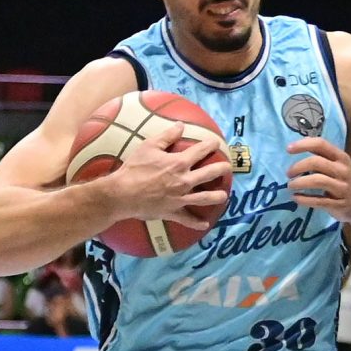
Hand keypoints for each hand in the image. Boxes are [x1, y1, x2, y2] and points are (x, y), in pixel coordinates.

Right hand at [107, 128, 231, 229]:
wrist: (123, 194)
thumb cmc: (134, 168)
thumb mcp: (149, 146)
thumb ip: (167, 136)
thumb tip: (181, 125)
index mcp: (179, 163)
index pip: (200, 151)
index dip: (210, 145)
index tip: (217, 143)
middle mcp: (184, 181)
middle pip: (209, 174)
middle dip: (221, 169)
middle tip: (228, 168)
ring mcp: (181, 198)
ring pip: (205, 198)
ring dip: (217, 196)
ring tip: (224, 195)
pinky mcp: (173, 212)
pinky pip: (188, 220)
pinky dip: (197, 223)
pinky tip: (205, 225)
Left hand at [286, 136, 350, 221]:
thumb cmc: (343, 180)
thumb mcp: (337, 165)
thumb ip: (320, 156)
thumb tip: (294, 149)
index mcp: (341, 157)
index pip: (321, 144)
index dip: (303, 145)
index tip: (288, 149)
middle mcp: (342, 170)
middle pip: (316, 162)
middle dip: (298, 166)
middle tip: (288, 173)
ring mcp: (342, 188)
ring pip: (317, 181)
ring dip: (299, 182)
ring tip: (290, 186)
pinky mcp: (339, 204)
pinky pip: (319, 201)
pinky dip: (304, 199)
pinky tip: (295, 198)